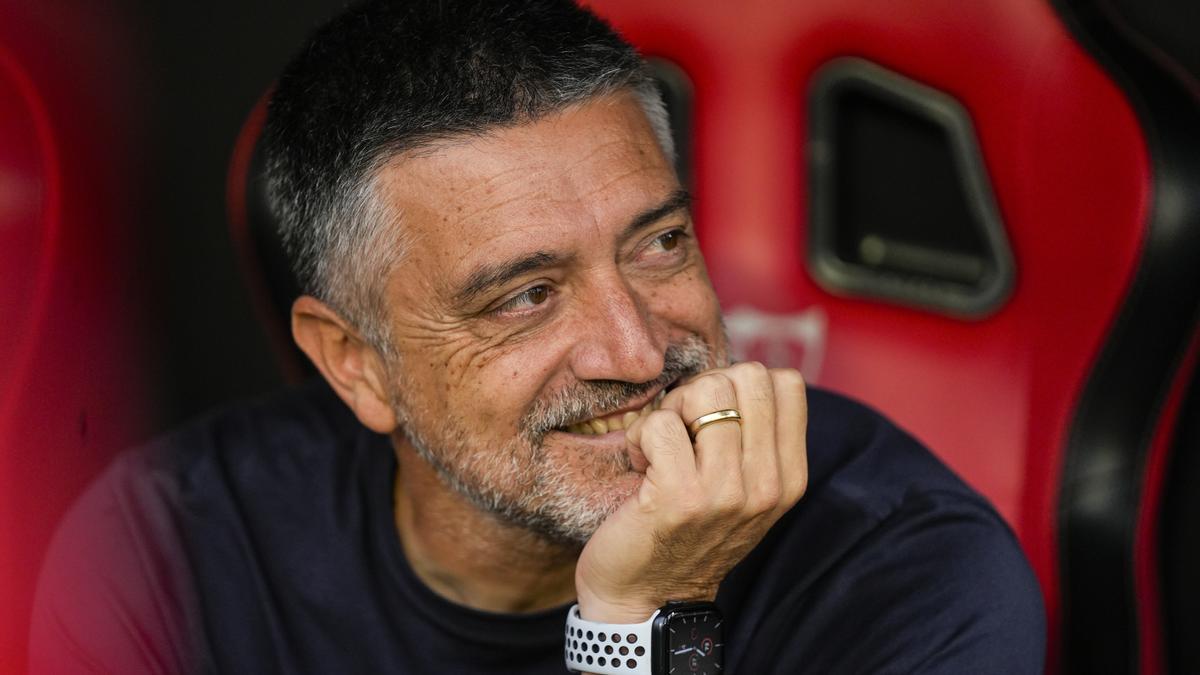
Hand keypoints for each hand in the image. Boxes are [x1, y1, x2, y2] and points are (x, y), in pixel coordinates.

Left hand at [573, 362, 807, 622]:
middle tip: (683, 431)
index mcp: (789, 477)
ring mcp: (727, 492)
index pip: (786, 383)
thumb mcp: (742, 488)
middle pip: (746, 375)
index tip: (714, 420)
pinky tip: (641, 468)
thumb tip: (735, 373)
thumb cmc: (686, 531)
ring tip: (661, 451)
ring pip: (704, 390)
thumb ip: (753, 436)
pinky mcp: (681, 497)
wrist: (647, 599)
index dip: (739, 385)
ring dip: (669, 413)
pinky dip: (639, 438)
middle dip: (703, 390)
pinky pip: (659, 423)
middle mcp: (768, 484)